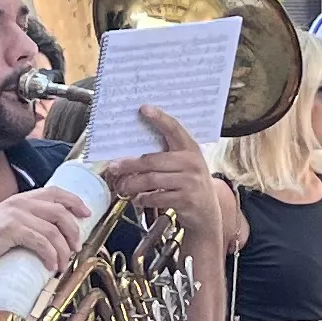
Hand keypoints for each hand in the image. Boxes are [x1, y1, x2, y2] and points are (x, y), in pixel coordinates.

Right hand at [0, 180, 93, 289]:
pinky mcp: (10, 230)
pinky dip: (50, 255)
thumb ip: (28, 223)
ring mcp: (15, 215)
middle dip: (73, 230)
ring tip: (63, 263)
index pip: (55, 192)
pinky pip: (41, 242)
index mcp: (21, 199)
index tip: (87, 215)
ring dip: (64, 249)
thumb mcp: (9, 225)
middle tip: (77, 247)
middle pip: (60, 211)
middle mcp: (19, 203)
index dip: (74, 202)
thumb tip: (54, 236)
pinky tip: (51, 266)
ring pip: (53, 230)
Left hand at [102, 108, 220, 240]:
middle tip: (114, 167)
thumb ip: (166, 155)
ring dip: (132, 184)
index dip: (159, 118)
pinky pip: (156, 197)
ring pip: (151, 180)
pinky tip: (138, 199)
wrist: (207, 211)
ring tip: (122, 186)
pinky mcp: (186, 200)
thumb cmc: (190, 183)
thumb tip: (132, 152)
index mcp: (190, 149)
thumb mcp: (184, 165)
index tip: (144, 109)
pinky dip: (143, 199)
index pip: (174, 129)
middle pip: (153, 160)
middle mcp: (191, 163)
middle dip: (130, 164)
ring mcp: (190, 182)